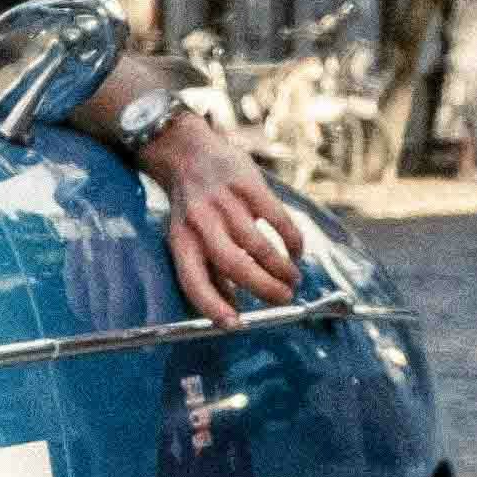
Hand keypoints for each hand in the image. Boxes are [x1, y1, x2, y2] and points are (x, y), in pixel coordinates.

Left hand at [144, 111, 306, 325]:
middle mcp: (200, 223)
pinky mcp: (248, 184)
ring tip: (292, 279)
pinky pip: (277, 218)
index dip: (214, 306)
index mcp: (181, 242)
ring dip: (281, 268)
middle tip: (284, 299)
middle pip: (234, 265)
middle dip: (264, 288)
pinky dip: (291, 240)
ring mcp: (224, 202)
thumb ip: (208, 274)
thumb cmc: (192, 208)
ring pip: (259, 245)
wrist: (186, 152)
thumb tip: (232, 314)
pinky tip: (295, 251)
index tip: (236, 324)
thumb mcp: (188, 239)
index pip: (194, 281)